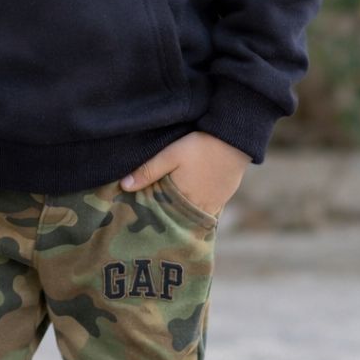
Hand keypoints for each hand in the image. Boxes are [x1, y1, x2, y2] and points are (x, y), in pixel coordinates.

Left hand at [119, 131, 250, 218]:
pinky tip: (186, 206)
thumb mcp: (171, 155)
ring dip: (179, 215)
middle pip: (176, 218)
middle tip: (149, 220)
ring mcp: (213, 206)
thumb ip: (148, 171)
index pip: (161, 214)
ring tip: (167, 212)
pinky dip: (194, 211)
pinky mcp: (222, 200)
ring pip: (190, 217)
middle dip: (164, 218)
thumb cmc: (202, 146)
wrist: (235, 140)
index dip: (149, 214)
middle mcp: (198, 208)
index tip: (137, 216)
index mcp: (182, 199)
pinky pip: (204, 212)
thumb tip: (124, 186)